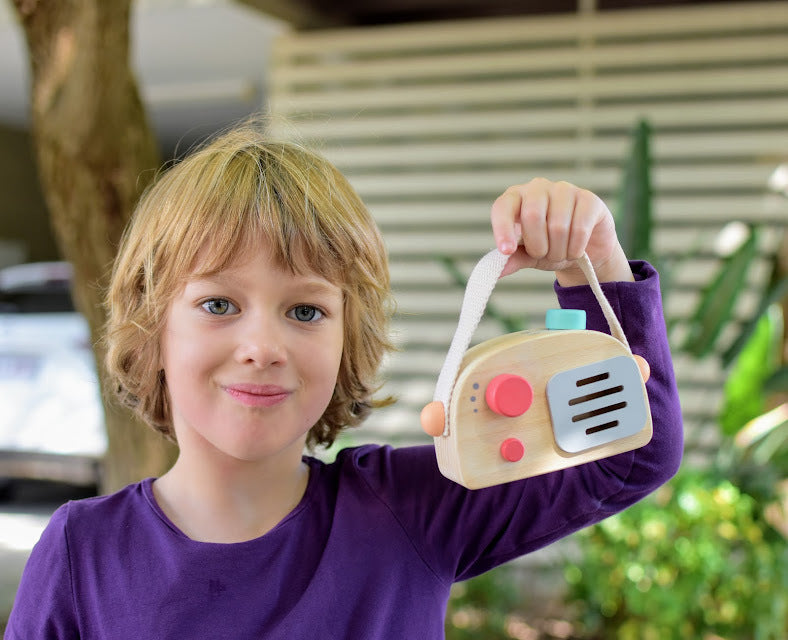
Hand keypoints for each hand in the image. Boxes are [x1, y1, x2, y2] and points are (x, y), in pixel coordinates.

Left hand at [490, 178, 633, 285]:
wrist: (586, 249)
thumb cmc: (551, 246)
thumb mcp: (528, 255)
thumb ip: (512, 259)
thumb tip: (495, 271)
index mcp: (516, 198)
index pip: (503, 207)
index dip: (503, 229)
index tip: (507, 251)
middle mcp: (538, 188)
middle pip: (532, 216)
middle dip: (538, 246)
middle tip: (544, 255)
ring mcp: (564, 190)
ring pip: (558, 226)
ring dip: (559, 251)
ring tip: (561, 253)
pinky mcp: (589, 199)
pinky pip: (580, 228)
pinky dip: (576, 248)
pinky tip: (576, 250)